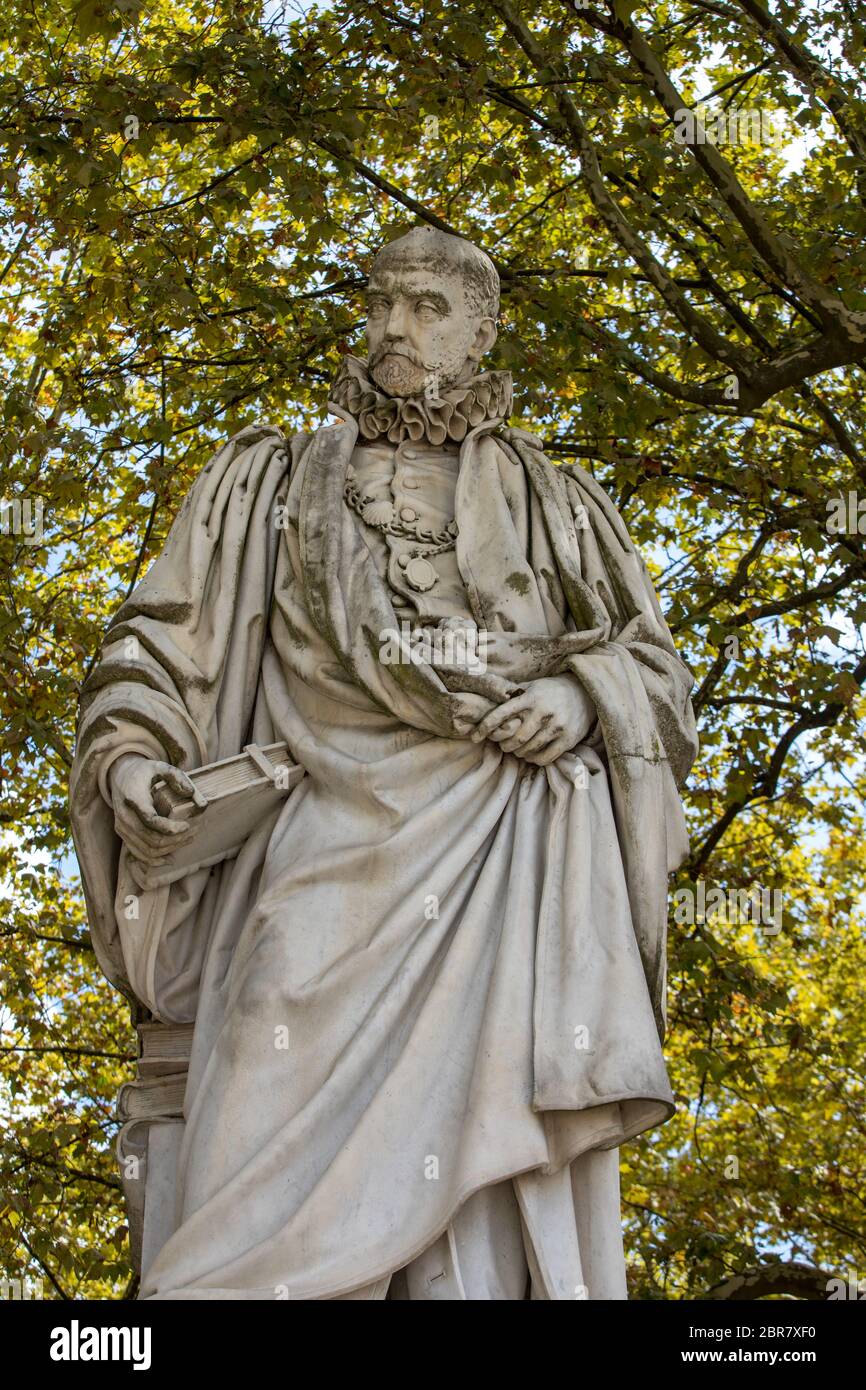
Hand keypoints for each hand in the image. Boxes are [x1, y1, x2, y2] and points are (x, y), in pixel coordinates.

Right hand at [108, 754, 205, 866]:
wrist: (119, 775)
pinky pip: (137, 853)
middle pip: (151, 838)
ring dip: (169, 849)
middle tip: (194, 832)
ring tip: (187, 840)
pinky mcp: (122, 833)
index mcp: (133, 798)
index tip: (188, 825)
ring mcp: (121, 826)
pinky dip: (153, 859)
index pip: (151, 820)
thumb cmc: (144, 772)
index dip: (170, 828)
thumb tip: (191, 793)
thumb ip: (177, 777)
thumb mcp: (160, 766)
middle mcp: (124, 815)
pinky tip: (170, 859)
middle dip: (175, 840)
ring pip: (146, 849)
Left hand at [469, 675, 594, 765]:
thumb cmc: (550, 691)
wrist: (584, 693)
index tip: (475, 737)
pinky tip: (532, 755)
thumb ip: (512, 695)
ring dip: (519, 753)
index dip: (484, 727)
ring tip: (518, 749)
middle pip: (514, 738)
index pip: (501, 714)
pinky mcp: (568, 739)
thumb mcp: (531, 686)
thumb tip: (485, 700)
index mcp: (530, 697)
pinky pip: (545, 758)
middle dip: (504, 745)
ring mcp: (557, 726)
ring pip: (528, 750)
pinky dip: (534, 760)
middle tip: (504, 745)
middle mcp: (543, 711)